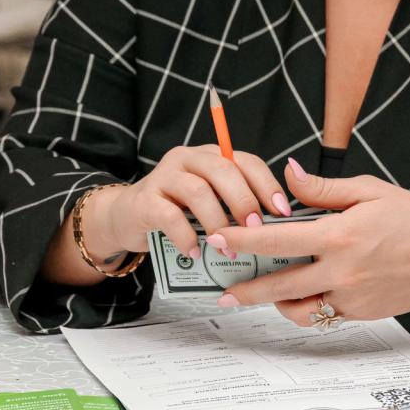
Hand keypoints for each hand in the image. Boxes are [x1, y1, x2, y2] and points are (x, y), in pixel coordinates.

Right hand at [91, 144, 285, 261]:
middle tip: (256, 229)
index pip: (245, 161)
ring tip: (229, 249)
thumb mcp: (211, 202)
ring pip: (198, 191)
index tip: (282, 211)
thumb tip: (275, 226)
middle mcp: (188, 159)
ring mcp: (164, 176)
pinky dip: (186, 236)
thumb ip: (235, 204)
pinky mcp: (143, 200)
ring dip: (218, 222)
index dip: (267, 184)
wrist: (127, 218)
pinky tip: (196, 253)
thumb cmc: (178, 211)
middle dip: (244, 200)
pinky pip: (169, 216)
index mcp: (211, 156)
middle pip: (223, 169)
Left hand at [219, 161, 409, 325]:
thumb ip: (323, 189)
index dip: (241, 241)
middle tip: (224, 291)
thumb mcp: (369, 191)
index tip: (218, 240)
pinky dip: (308, 307)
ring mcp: (351, 296)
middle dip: (245, 289)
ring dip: (276, 303)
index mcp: (339, 235)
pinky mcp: (361, 312)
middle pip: (278, 285)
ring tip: (262, 295)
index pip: (276, 239)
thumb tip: (289, 175)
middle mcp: (341, 270)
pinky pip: (324, 315)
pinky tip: (301, 298)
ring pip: (299, 309)